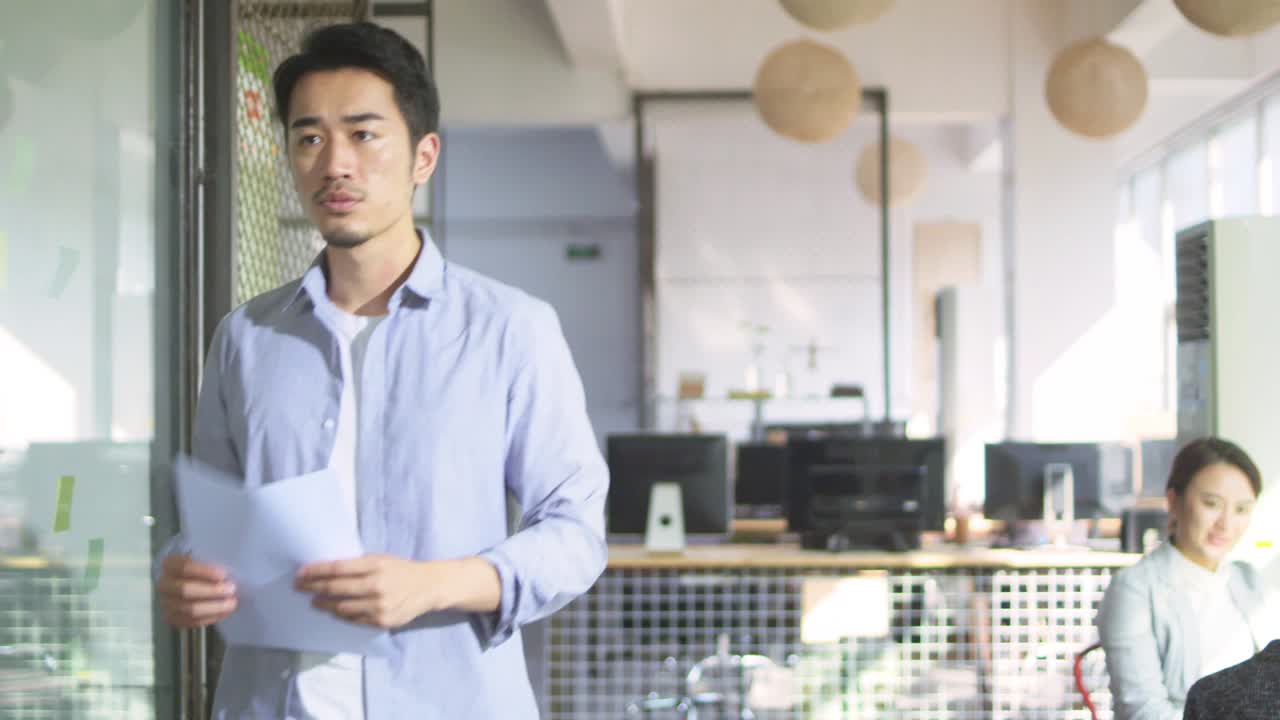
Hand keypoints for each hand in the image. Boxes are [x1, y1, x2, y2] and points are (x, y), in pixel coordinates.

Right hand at [158, 554, 237, 627]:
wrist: (189, 580)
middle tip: (232, 589)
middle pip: (185, 589)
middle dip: (212, 591)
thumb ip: (213, 559)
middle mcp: (164, 584)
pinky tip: (225, 612)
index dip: (204, 571)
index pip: (184, 567)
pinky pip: (191, 622)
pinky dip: (210, 618)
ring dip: (214, 607)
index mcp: (169, 564)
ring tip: (232, 603)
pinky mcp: (172, 618)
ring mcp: (166, 603)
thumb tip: (231, 569)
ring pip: (189, 609)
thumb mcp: (204, 557)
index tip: (223, 575)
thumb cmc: (202, 566)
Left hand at [295, 555, 498, 628]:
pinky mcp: (382, 621)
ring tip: (313, 601)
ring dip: (323, 604)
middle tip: (298, 587)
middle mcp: (376, 586)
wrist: (430, 586)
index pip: (337, 568)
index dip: (315, 571)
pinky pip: (354, 620)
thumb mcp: (381, 559)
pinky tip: (333, 610)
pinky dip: (340, 615)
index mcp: (375, 565)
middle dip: (313, 587)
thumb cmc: (402, 569)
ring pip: (341, 607)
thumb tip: (327, 570)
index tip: (300, 572)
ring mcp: (379, 606)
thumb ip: (358, 565)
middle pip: (335, 588)